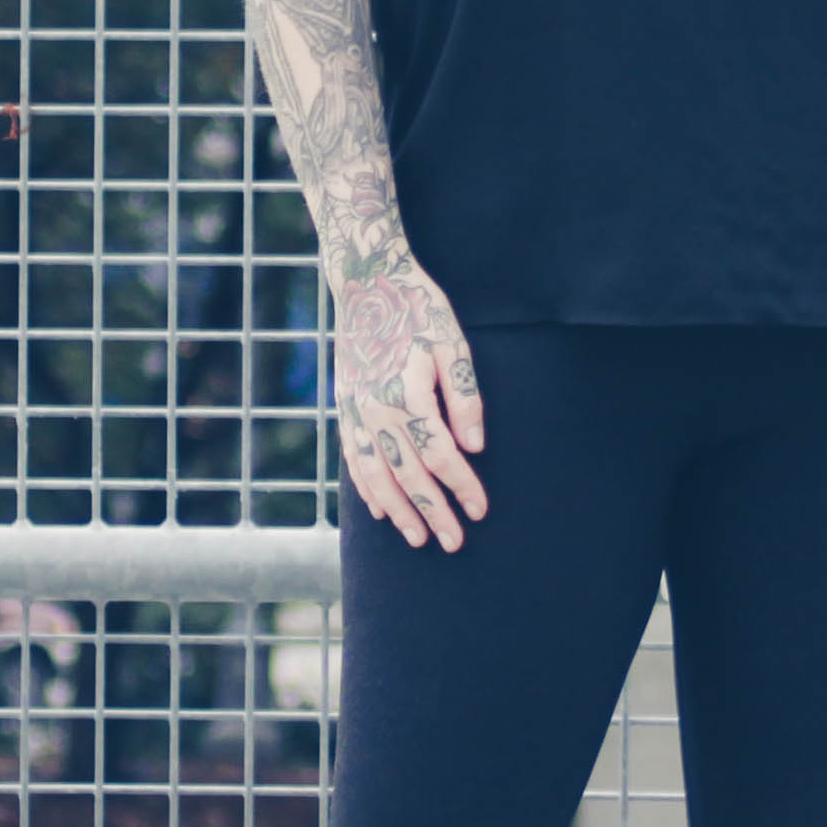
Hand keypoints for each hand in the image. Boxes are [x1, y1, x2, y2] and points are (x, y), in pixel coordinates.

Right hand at [337, 263, 489, 548]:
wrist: (366, 282)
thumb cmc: (419, 309)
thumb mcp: (453, 342)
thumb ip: (464, 396)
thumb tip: (475, 447)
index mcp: (407, 394)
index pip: (439, 455)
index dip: (462, 486)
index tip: (481, 511)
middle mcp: (376, 410)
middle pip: (408, 474)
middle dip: (434, 512)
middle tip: (454, 544)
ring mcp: (355, 411)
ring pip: (377, 475)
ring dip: (398, 511)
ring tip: (418, 538)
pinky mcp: (344, 407)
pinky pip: (353, 459)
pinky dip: (367, 489)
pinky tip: (380, 511)